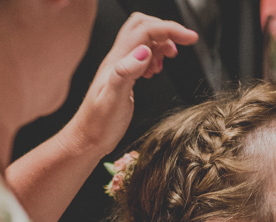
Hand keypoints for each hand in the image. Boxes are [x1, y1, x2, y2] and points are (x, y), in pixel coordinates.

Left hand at [60, 13, 197, 160]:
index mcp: (117, 62)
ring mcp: (120, 68)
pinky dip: (154, 57)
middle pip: (142, 26)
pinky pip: (141, 56)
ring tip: (167, 61)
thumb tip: (144, 51)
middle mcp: (117, 60)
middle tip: (181, 46)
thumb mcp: (112, 101)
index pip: (145, 31)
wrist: (86, 141)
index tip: (190, 38)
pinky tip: (155, 71)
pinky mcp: (124, 77)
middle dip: (166, 30)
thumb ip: (125, 73)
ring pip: (143, 40)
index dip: (170, 29)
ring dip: (161, 44)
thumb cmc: (97, 126)